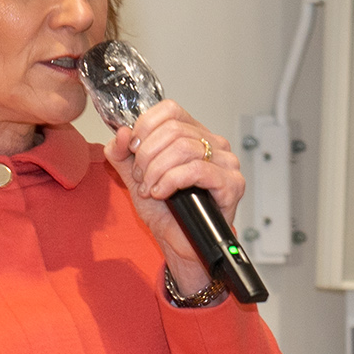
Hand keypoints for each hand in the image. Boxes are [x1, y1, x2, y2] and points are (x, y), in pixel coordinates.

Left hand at [105, 97, 244, 294]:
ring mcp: (226, 163)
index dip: (146, 126)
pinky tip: (162, 193)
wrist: (180, 243)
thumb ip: (122, 154)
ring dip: (157, 170)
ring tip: (151, 188)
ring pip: (183, 148)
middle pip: (173, 129)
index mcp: (194, 134)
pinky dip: (171, 181)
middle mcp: (214, 144)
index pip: (170, 110)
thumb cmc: (166, 211)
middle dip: (147, 155)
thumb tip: (121, 132)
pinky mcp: (232, 184)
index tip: (134, 150)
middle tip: (141, 177)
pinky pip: (196, 170)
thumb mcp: (135, 177)